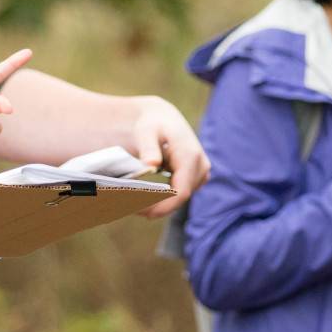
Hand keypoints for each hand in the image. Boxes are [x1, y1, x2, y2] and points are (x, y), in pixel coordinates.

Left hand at [130, 96, 209, 219]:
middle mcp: (201, 166)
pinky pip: (181, 194)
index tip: (142, 212)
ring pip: (180, 198)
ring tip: (135, 202)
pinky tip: (146, 197)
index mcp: (190, 156)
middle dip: (157, 207)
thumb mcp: (146, 131)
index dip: (163, 207)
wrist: (163, 118)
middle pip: (180, 198)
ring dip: (160, 204)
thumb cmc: (152, 124)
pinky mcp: (197, 177)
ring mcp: (202, 173)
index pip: (181, 192)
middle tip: (130, 208)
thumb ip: (149, 147)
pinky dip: (165, 198)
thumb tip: (151, 165)